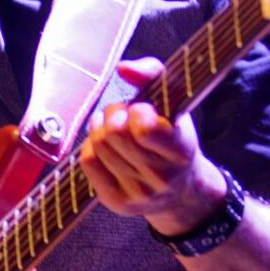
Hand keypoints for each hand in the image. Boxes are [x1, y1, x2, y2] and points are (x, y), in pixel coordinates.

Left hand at [81, 57, 223, 236]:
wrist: (181, 190)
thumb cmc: (173, 138)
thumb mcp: (175, 102)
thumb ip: (152, 73)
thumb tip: (123, 68)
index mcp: (181, 150)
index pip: (144, 127)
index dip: (137, 110)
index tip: (143, 110)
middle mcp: (161, 177)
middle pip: (114, 133)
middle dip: (115, 114)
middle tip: (123, 114)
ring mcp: (139, 193)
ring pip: (99, 145)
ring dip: (101, 128)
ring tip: (113, 127)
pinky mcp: (117, 202)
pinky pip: (88, 162)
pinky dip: (91, 147)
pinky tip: (104, 145)